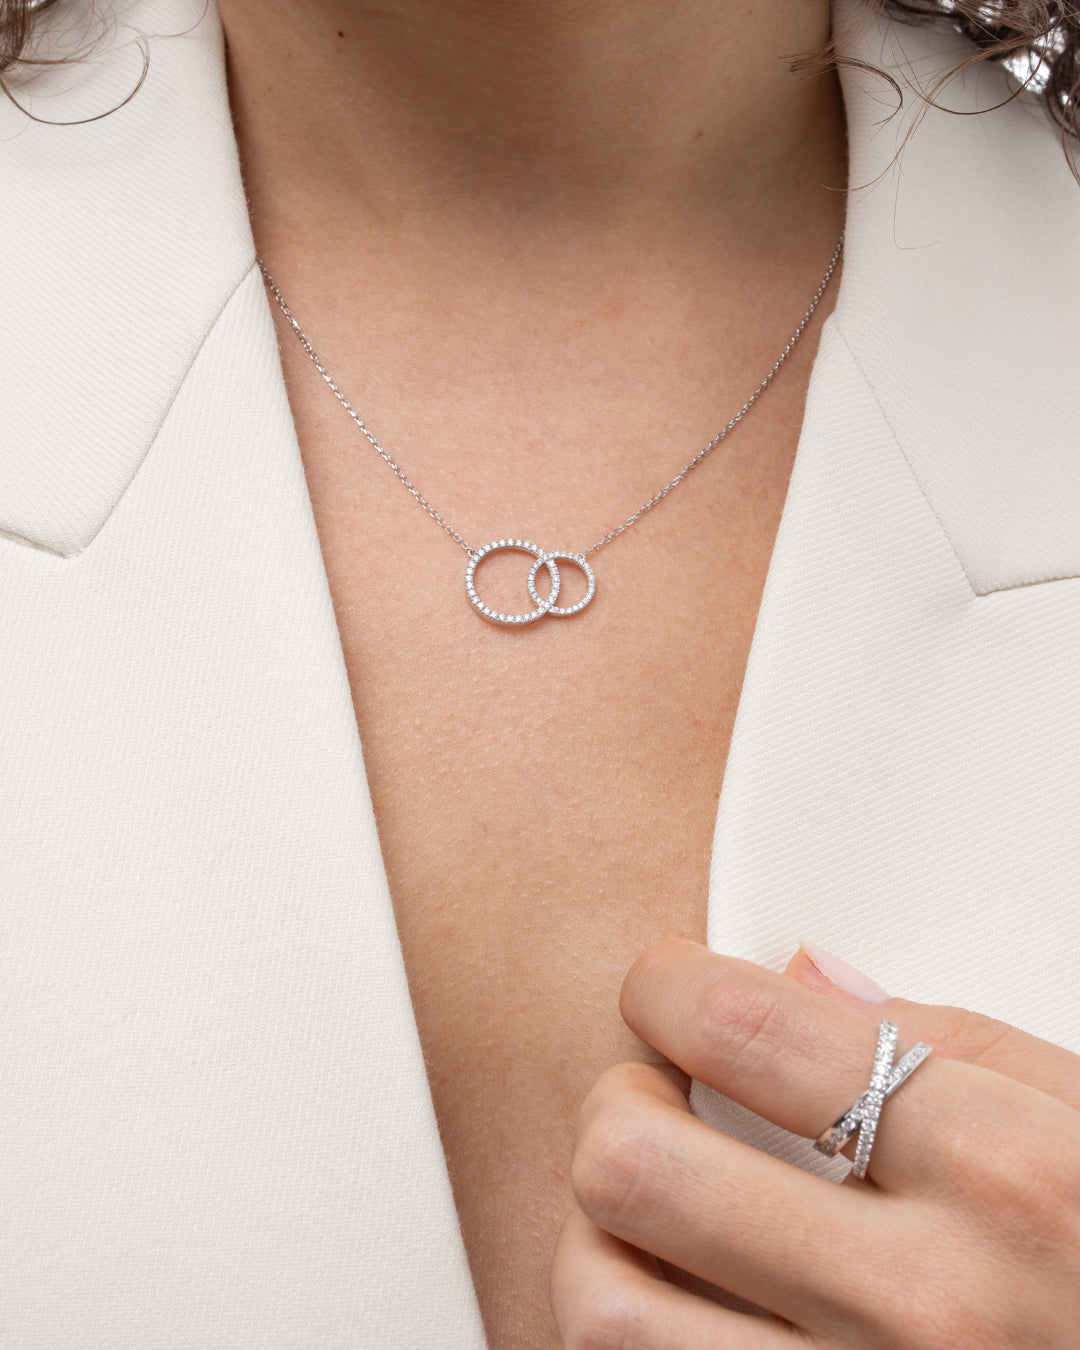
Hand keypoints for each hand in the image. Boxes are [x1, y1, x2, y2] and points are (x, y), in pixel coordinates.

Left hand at [551, 939, 1079, 1347]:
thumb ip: (961, 1041)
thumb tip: (803, 974)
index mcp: (1010, 1178)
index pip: (745, 1031)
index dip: (666, 984)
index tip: (663, 986)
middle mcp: (933, 1311)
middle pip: (635, 1168)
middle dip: (616, 1103)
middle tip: (651, 1092)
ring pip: (607, 1315)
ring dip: (597, 1241)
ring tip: (654, 1212)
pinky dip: (646, 1342)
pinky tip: (691, 1308)